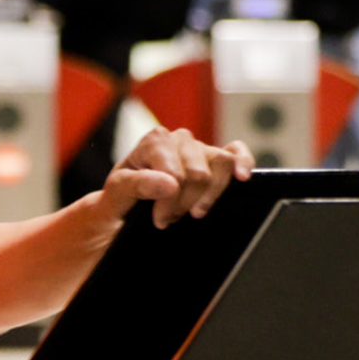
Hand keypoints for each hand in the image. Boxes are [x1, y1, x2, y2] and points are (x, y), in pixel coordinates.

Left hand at [100, 125, 254, 228]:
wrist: (122, 213)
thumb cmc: (118, 203)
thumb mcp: (115, 196)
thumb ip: (137, 184)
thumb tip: (172, 182)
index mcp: (154, 142)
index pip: (176, 172)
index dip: (170, 201)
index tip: (159, 219)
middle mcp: (179, 139)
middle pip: (199, 173)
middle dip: (185, 203)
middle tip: (168, 218)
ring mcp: (199, 149)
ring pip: (222, 163)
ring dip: (211, 194)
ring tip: (195, 212)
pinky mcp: (216, 160)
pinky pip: (236, 152)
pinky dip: (243, 163)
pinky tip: (241, 178)